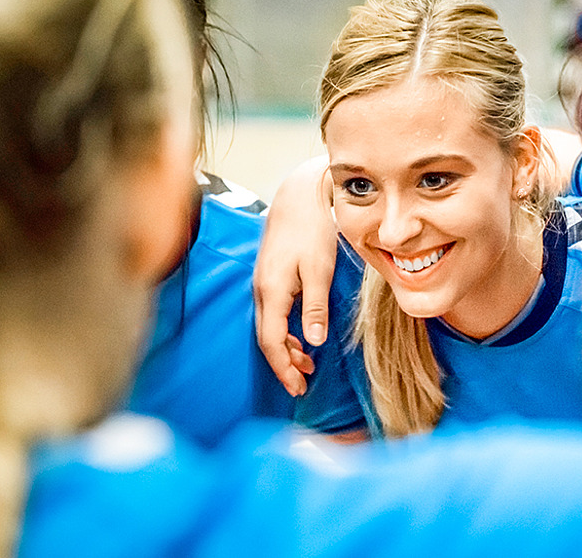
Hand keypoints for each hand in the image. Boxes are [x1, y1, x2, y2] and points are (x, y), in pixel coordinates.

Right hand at [253, 154, 337, 395]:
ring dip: (286, 347)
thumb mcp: (319, 270)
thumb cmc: (313, 229)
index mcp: (272, 291)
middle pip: (267, 337)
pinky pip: (273, 311)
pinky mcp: (270, 274)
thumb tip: (313, 342)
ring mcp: (264, 281)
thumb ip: (314, 307)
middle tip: (303, 384)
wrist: (300, 194)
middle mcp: (262, 289)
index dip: (283, 367)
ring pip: (270, 325)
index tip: (297, 388)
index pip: (271, 341)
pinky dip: (285, 329)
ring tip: (307, 364)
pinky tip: (301, 333)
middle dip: (284, 363)